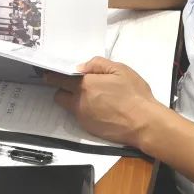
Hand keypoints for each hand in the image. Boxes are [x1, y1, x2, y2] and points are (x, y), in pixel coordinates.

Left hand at [45, 57, 161, 146]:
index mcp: (84, 84)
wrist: (143, 123)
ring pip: (69, 106)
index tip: (50, 73)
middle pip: (59, 94)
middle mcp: (78, 101)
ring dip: (73, 100)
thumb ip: (98, 64)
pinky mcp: (88, 128)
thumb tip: (81, 66)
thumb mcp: (120, 69)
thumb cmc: (134, 93)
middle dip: (62, 88)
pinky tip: (99, 108)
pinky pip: (79, 116)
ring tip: (90, 96)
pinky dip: (84, 110)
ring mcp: (82, 116)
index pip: (59, 79)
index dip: (53, 75)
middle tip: (74, 84)